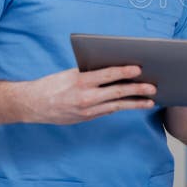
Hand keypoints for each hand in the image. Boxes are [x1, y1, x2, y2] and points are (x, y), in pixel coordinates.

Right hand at [19, 65, 156, 123]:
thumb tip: (113, 71)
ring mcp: (87, 110)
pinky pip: (108, 111)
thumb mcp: (69, 74)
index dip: (125, 71)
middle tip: (153, 88)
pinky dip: (122, 107)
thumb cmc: (51, 84)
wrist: (32, 105)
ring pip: (116, 106)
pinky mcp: (87, 118)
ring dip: (135, 103)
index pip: (108, 74)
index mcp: (80, 81)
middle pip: (117, 92)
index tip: (139, 69)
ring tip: (150, 101)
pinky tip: (133, 104)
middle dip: (137, 90)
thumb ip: (90, 73)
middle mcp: (85, 97)